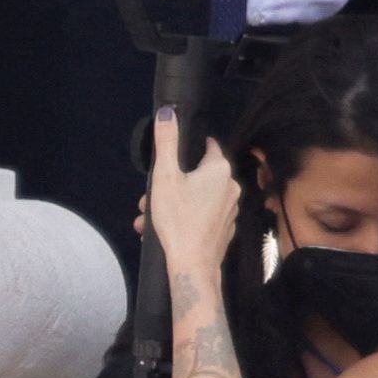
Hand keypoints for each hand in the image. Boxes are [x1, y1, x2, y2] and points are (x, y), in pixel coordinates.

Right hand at [149, 104, 242, 280]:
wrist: (193, 264)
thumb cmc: (179, 218)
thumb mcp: (165, 176)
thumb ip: (166, 142)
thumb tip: (167, 112)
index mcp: (220, 170)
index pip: (208, 146)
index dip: (187, 149)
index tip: (170, 160)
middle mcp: (230, 186)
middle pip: (197, 175)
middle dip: (169, 184)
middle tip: (148, 198)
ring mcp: (230, 209)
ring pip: (195, 198)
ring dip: (170, 204)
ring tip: (148, 217)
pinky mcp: (223, 228)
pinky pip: (200, 216)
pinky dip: (182, 218)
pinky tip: (161, 230)